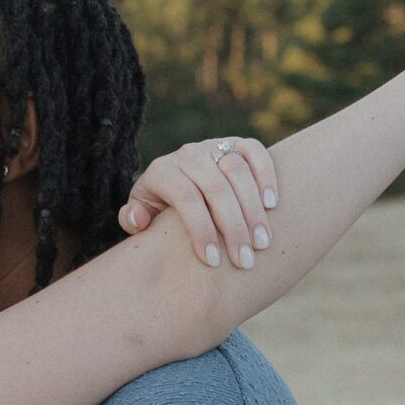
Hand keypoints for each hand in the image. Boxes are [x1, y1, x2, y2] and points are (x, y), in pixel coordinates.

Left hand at [117, 134, 280, 266]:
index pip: (186, 198)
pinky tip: (272, 205)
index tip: (212, 261)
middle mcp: (188, 154)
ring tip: (263, 242)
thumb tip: (139, 220)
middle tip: (245, 260)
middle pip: (216, 188)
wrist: (178, 179)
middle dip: (233, 228)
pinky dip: (266, 175)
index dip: (200, 230)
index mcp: (161, 171)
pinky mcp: (236, 143)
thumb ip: (133, 219)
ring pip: (238, 171)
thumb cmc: (159, 208)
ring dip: (253, 209)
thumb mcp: (142, 214)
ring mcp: (214, 146)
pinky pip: (255, 152)